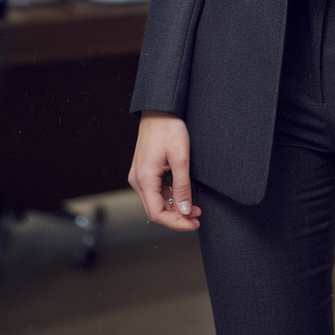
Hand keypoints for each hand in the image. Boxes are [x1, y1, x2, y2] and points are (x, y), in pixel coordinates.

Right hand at [128, 111, 201, 231]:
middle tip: (196, 217)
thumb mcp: (181, 159)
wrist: (159, 110)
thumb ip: (183, 187)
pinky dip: (169, 197)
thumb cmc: (169, 129)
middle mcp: (137, 180)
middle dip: (176, 217)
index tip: (192, 223)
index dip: (175, 223)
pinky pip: (155, 191)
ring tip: (194, 208)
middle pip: (155, 210)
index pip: (156, 213)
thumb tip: (185, 211)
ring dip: (174, 207)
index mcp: (144, 178)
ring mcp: (139, 175)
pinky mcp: (144, 171)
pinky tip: (183, 195)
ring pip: (155, 201)